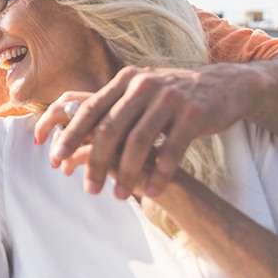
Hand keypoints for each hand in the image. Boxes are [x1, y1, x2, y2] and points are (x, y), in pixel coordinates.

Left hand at [35, 63, 259, 199]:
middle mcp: (143, 86)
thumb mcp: (139, 92)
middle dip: (95, 162)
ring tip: (120, 196)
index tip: (55, 157)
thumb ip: (112, 108)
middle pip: (110, 129)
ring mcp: (169, 98)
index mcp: (124, 81)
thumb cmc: (171, 96)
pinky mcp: (193, 114)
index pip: (89, 108)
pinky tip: (152, 192)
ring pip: (138, 143)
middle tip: (89, 188)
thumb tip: (71, 131)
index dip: (70, 133)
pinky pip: (171, 151)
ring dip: (127, 174)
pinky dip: (159, 174)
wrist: (222, 85)